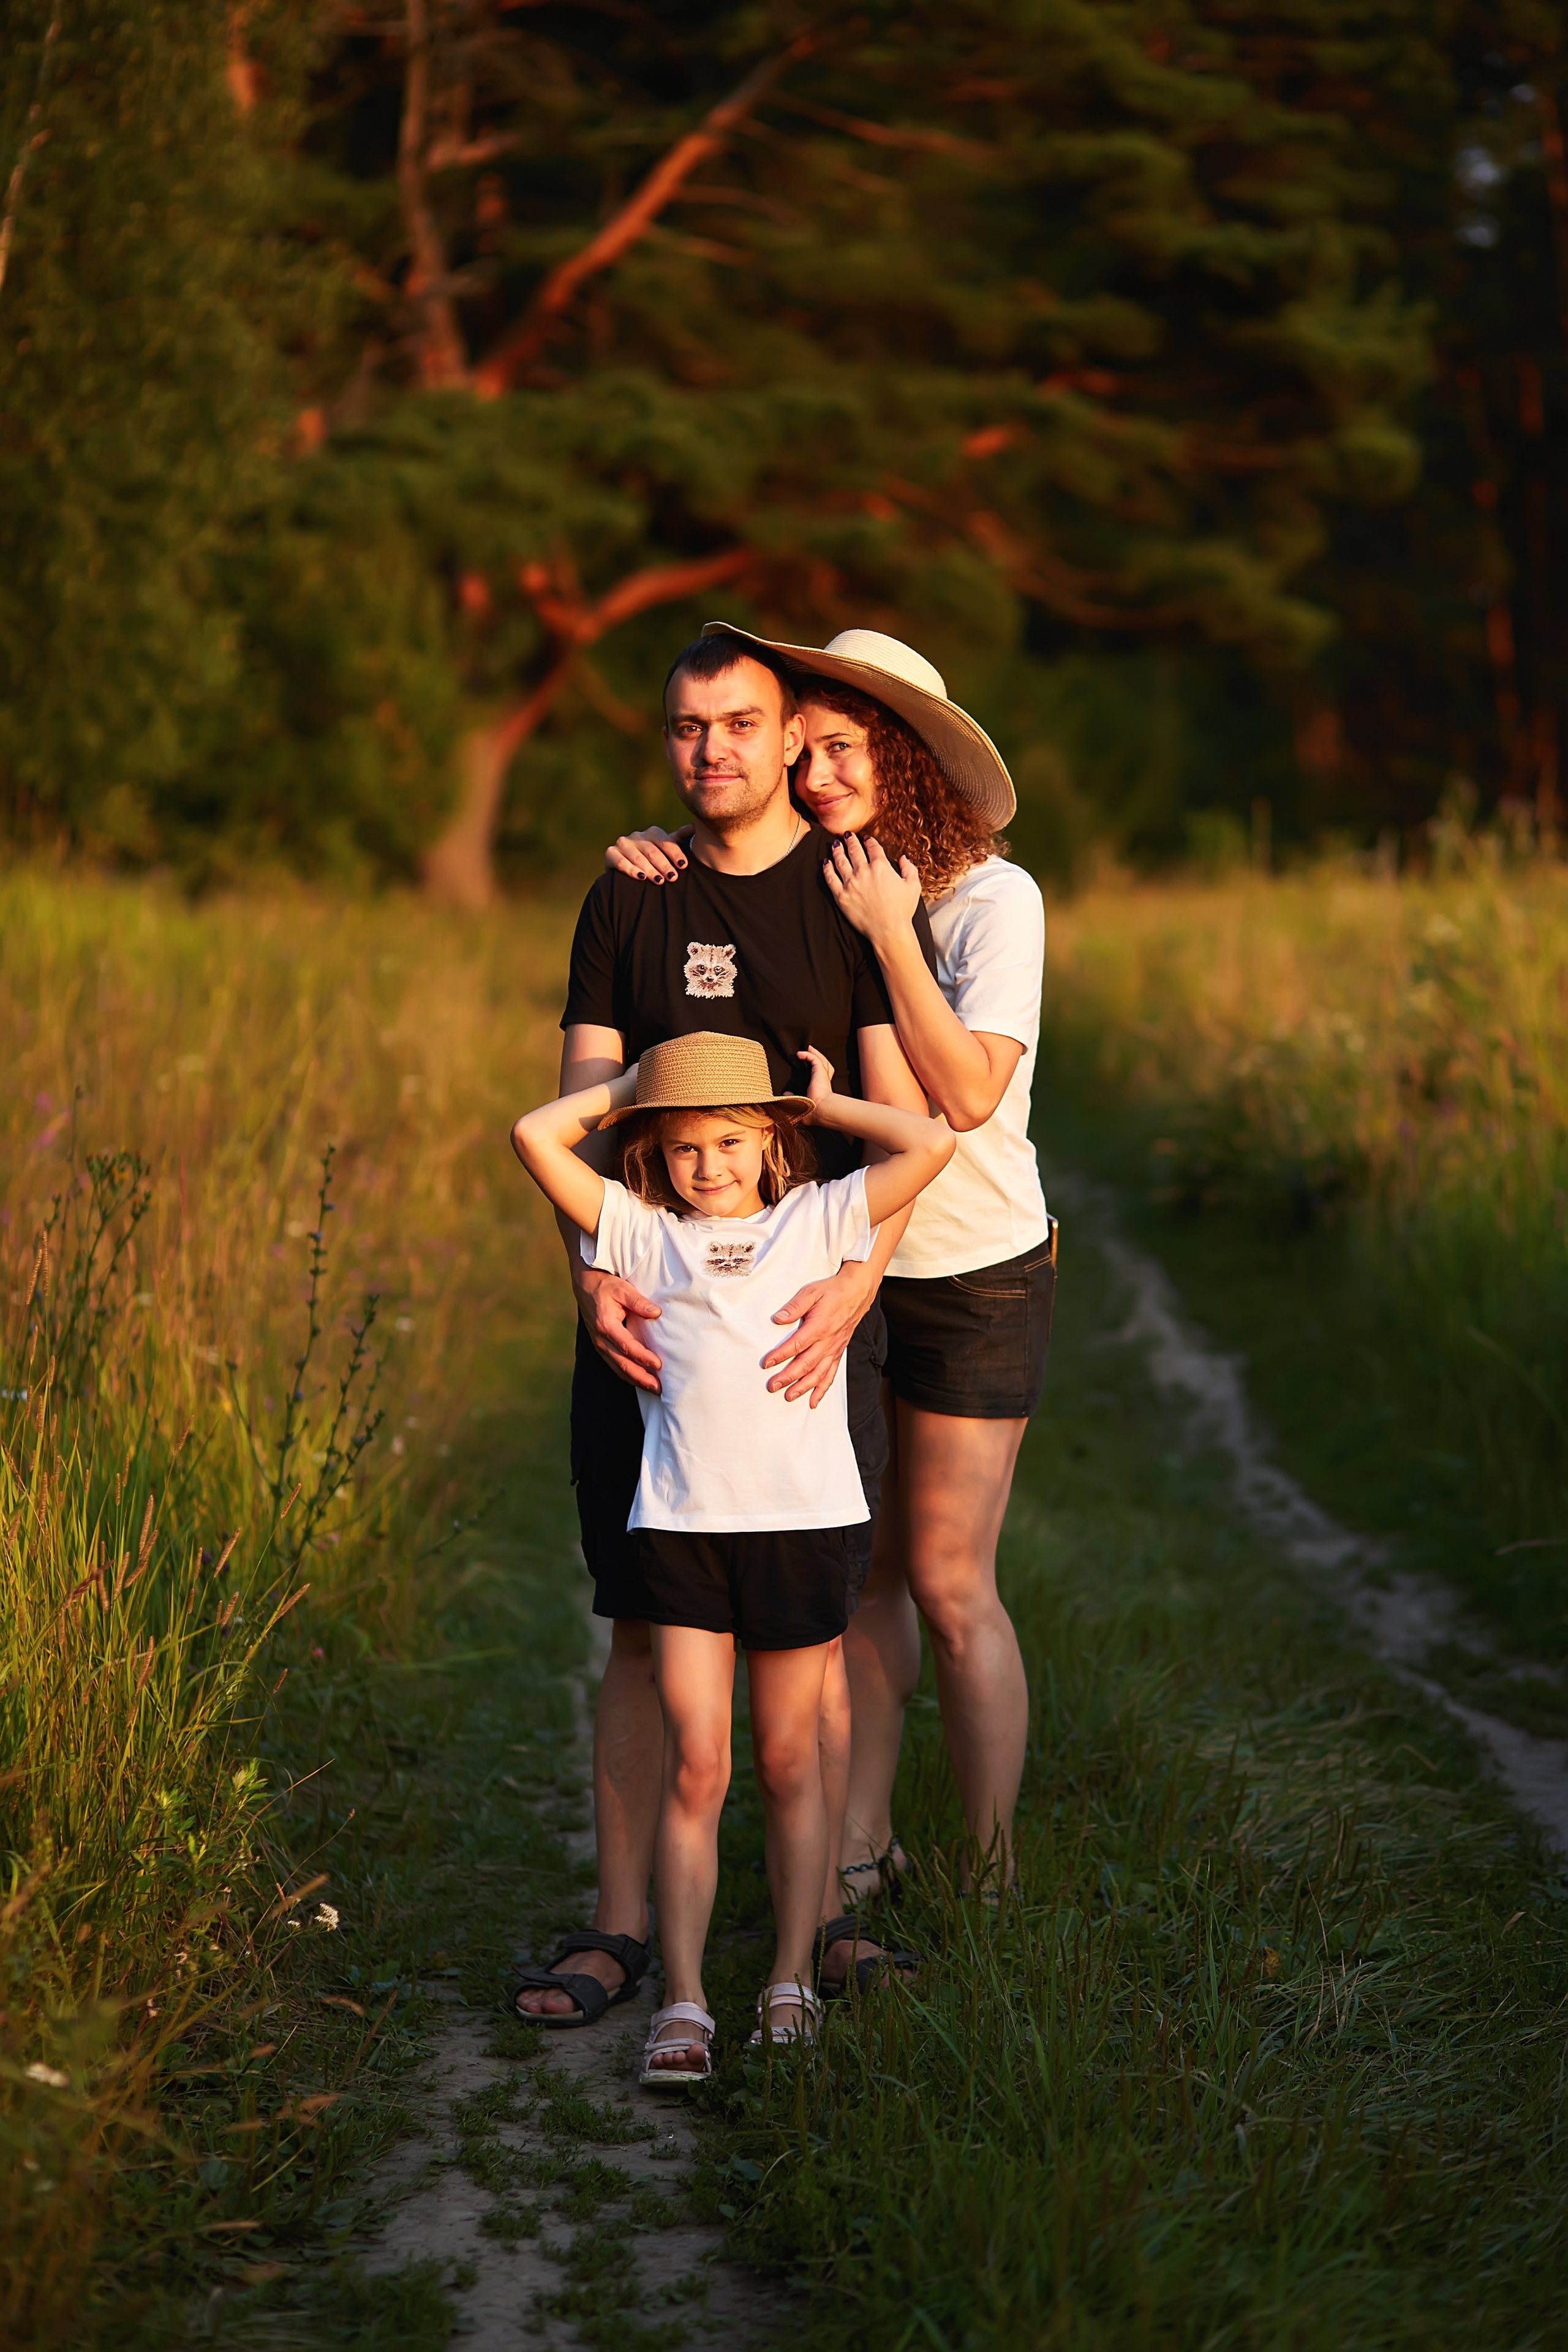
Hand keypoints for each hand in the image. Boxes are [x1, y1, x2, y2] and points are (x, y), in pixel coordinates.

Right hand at [576, 1264, 662, 1391]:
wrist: (585, 1286)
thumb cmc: (606, 1286)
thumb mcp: (622, 1289)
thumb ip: (639, 1302)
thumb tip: (656, 1313)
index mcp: (606, 1325)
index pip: (627, 1346)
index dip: (642, 1357)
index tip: (658, 1365)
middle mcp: (600, 1339)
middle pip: (622, 1364)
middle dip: (641, 1378)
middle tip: (659, 1388)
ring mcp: (599, 1345)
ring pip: (618, 1369)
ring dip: (636, 1380)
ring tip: (654, 1389)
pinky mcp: (601, 1347)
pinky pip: (614, 1365)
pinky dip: (628, 1375)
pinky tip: (640, 1381)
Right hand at [605, 825, 692, 883]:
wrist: (627, 868)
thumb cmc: (652, 860)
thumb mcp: (666, 850)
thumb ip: (679, 839)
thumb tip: (694, 826)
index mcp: (652, 833)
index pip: (665, 842)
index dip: (675, 853)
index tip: (683, 865)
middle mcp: (637, 836)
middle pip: (652, 851)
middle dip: (663, 865)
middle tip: (672, 877)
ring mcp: (622, 843)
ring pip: (637, 857)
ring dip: (649, 869)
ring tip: (659, 881)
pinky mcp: (610, 853)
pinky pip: (620, 862)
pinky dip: (631, 870)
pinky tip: (641, 877)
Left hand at [762, 1260, 877, 1407]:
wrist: (856, 1293)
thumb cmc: (832, 1292)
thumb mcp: (811, 1292)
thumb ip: (795, 1306)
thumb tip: (778, 1318)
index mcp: (820, 1326)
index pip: (797, 1344)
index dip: (781, 1355)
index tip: (767, 1363)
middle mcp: (828, 1341)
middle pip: (806, 1364)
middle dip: (788, 1377)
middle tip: (772, 1386)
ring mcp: (834, 1349)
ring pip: (819, 1373)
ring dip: (803, 1387)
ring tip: (789, 1396)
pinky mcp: (838, 1352)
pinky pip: (831, 1374)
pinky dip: (822, 1389)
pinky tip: (813, 1401)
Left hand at [797, 1045, 835, 1107]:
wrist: (820, 1110)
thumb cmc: (812, 1111)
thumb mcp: (799, 1104)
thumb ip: (793, 1098)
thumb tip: (785, 1093)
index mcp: (820, 1090)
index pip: (821, 1078)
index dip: (816, 1071)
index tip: (807, 1067)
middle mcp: (823, 1082)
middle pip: (825, 1066)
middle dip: (819, 1058)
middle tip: (811, 1051)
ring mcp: (823, 1076)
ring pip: (822, 1060)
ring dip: (815, 1053)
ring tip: (808, 1048)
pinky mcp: (820, 1072)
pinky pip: (814, 1059)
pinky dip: (808, 1055)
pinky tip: (799, 1054)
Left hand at [822, 832, 921, 949]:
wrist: (888, 931)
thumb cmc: (902, 910)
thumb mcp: (913, 886)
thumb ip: (909, 869)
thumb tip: (904, 858)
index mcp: (881, 866)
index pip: (872, 847)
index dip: (869, 841)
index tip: (866, 838)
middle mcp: (863, 871)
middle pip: (854, 850)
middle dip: (850, 840)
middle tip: (847, 835)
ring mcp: (850, 883)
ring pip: (840, 861)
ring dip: (837, 850)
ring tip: (835, 844)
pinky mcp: (841, 896)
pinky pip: (830, 878)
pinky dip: (827, 868)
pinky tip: (825, 862)